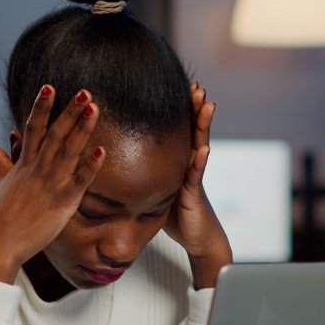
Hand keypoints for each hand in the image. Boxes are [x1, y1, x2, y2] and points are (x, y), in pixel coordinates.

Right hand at [0, 85, 104, 283]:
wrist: (0, 244)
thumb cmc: (0, 217)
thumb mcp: (0, 184)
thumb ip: (0, 162)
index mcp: (23, 164)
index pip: (32, 128)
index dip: (41, 106)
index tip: (49, 86)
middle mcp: (37, 170)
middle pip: (55, 134)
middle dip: (69, 111)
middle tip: (85, 92)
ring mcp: (51, 184)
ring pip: (69, 151)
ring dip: (82, 129)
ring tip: (94, 108)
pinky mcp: (63, 202)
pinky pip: (80, 180)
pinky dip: (91, 166)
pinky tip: (102, 151)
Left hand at [163, 81, 232, 288]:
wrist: (199, 239)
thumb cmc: (177, 216)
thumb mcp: (157, 190)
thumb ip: (144, 175)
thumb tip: (117, 165)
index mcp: (178, 162)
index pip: (180, 130)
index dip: (180, 110)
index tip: (179, 87)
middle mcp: (188, 165)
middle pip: (193, 130)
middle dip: (195, 108)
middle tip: (197, 86)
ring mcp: (193, 178)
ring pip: (200, 145)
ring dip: (204, 125)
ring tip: (208, 104)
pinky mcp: (193, 195)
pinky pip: (196, 176)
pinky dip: (200, 162)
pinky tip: (204, 149)